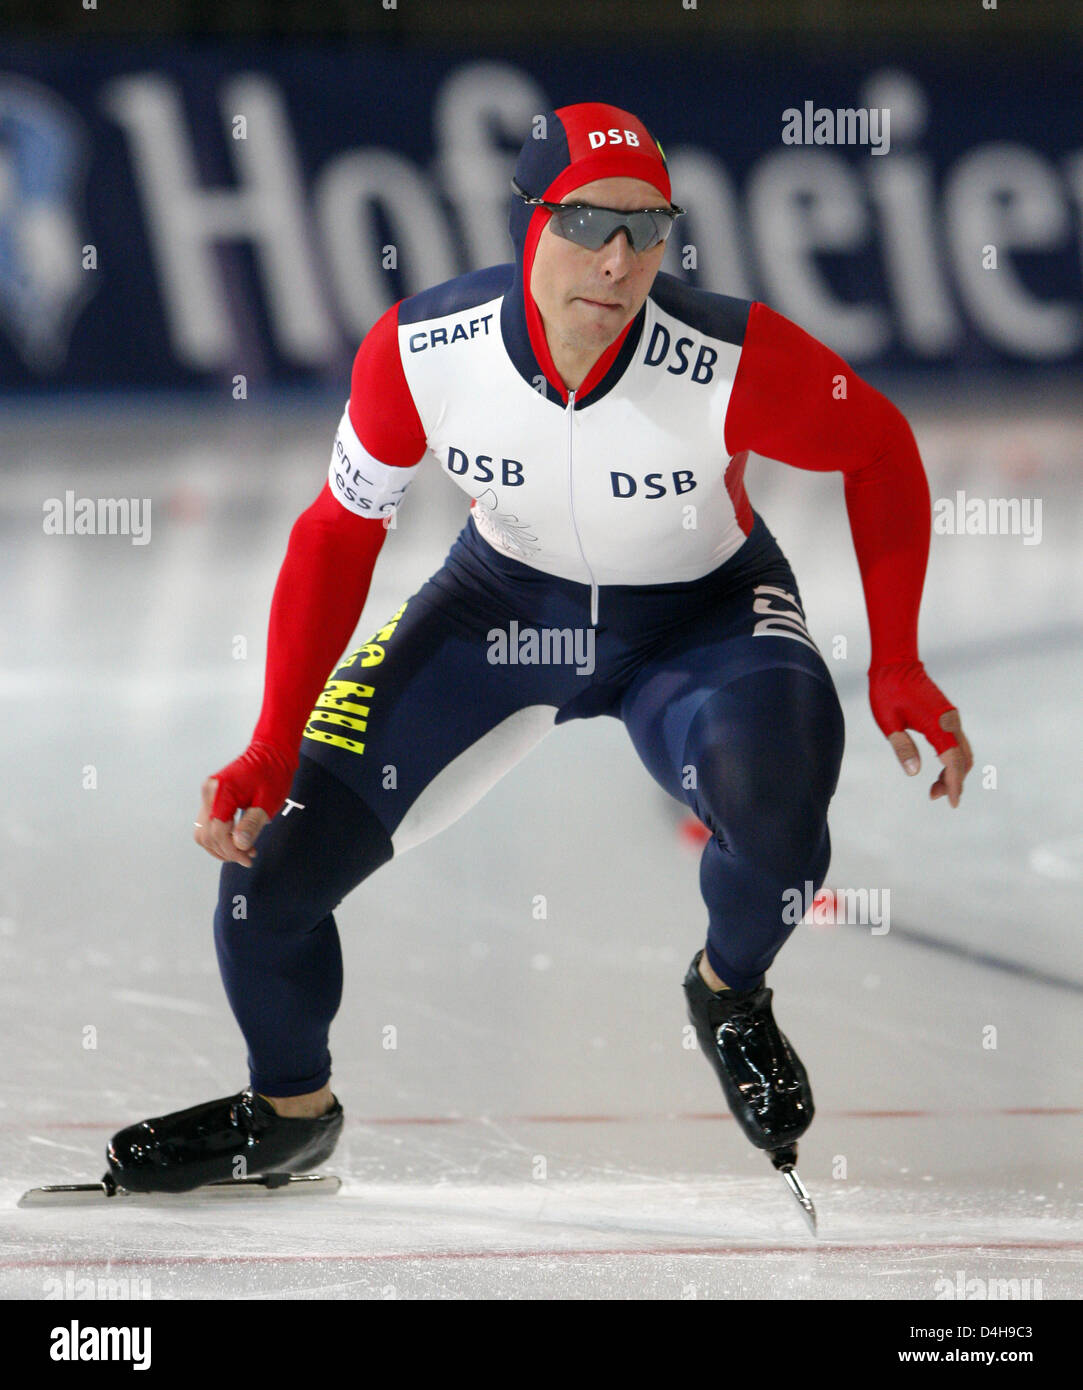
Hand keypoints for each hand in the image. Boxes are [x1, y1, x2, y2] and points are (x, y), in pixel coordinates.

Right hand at [192, 741, 296, 866]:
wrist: (271, 752)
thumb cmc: (273, 774)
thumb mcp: (267, 802)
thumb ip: (252, 824)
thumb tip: (239, 845)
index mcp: (222, 792)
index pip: (217, 831)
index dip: (231, 850)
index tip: (248, 859)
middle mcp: (210, 792)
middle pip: (206, 834)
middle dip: (226, 851)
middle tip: (248, 856)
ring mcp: (208, 794)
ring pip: (203, 831)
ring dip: (221, 846)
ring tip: (244, 850)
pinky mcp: (211, 797)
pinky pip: (208, 823)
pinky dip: (221, 836)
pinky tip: (238, 840)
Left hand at [869, 662, 973, 808]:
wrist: (895, 662)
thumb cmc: (887, 690)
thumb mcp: (888, 722)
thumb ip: (902, 747)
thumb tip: (914, 771)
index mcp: (938, 724)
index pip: (953, 761)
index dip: (954, 784)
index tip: (953, 803)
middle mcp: (950, 721)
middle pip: (963, 759)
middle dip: (954, 781)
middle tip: (933, 795)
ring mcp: (951, 717)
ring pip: (962, 751)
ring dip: (954, 771)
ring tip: (933, 786)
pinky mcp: (947, 715)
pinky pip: (957, 742)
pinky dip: (952, 759)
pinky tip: (937, 767)